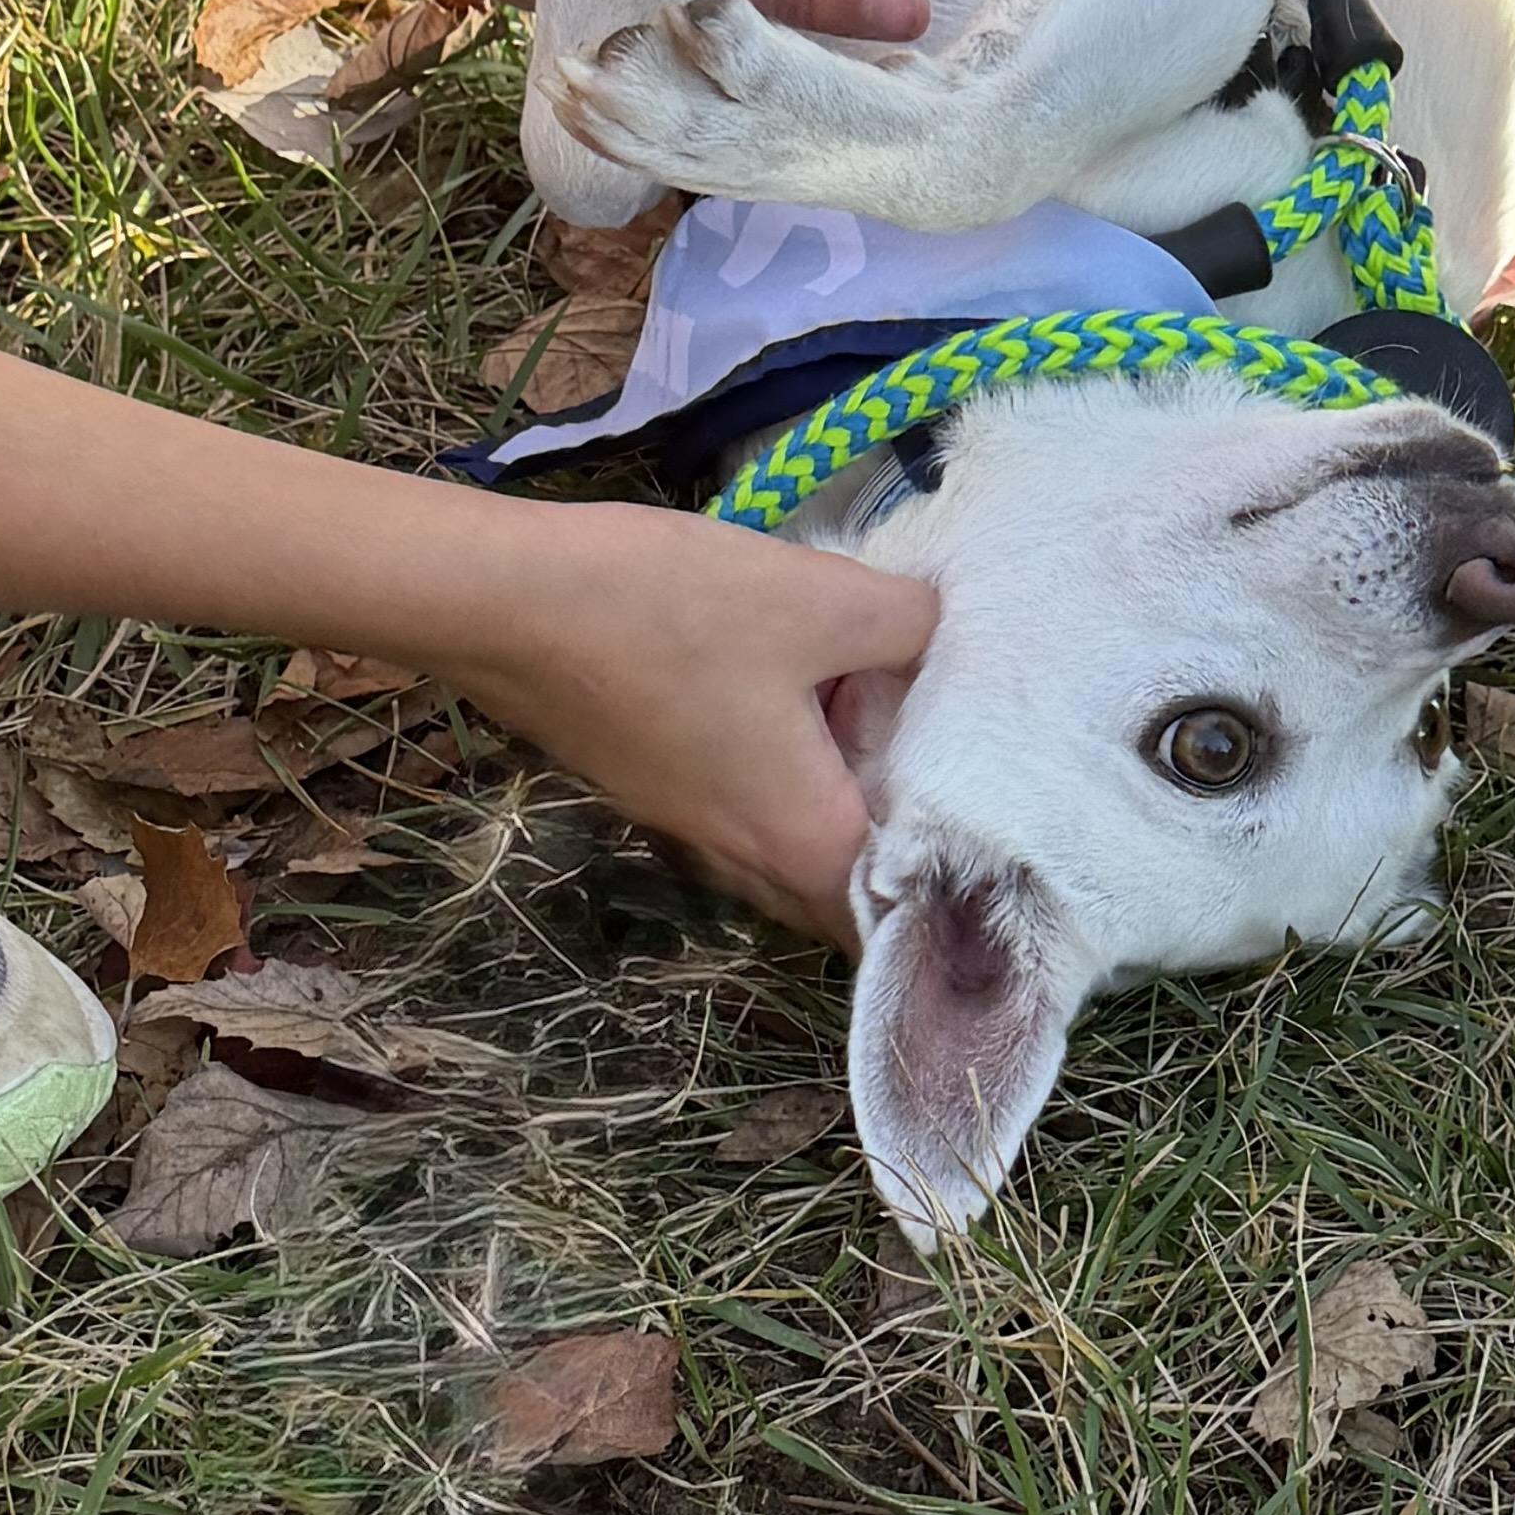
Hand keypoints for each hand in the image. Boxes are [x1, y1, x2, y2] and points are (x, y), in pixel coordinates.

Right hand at [434, 497, 933, 942]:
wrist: (507, 601)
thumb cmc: (672, 609)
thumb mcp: (820, 598)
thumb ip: (909, 625)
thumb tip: (944, 631)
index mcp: (805, 838)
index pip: (900, 915)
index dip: (953, 899)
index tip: (1007, 861)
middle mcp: (748, 861)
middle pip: (845, 899)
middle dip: (901, 866)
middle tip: (961, 799)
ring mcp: (691, 833)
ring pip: (794, 857)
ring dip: (842, 825)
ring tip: (894, 753)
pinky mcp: (655, 791)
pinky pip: (749, 817)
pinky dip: (789, 791)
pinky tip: (810, 715)